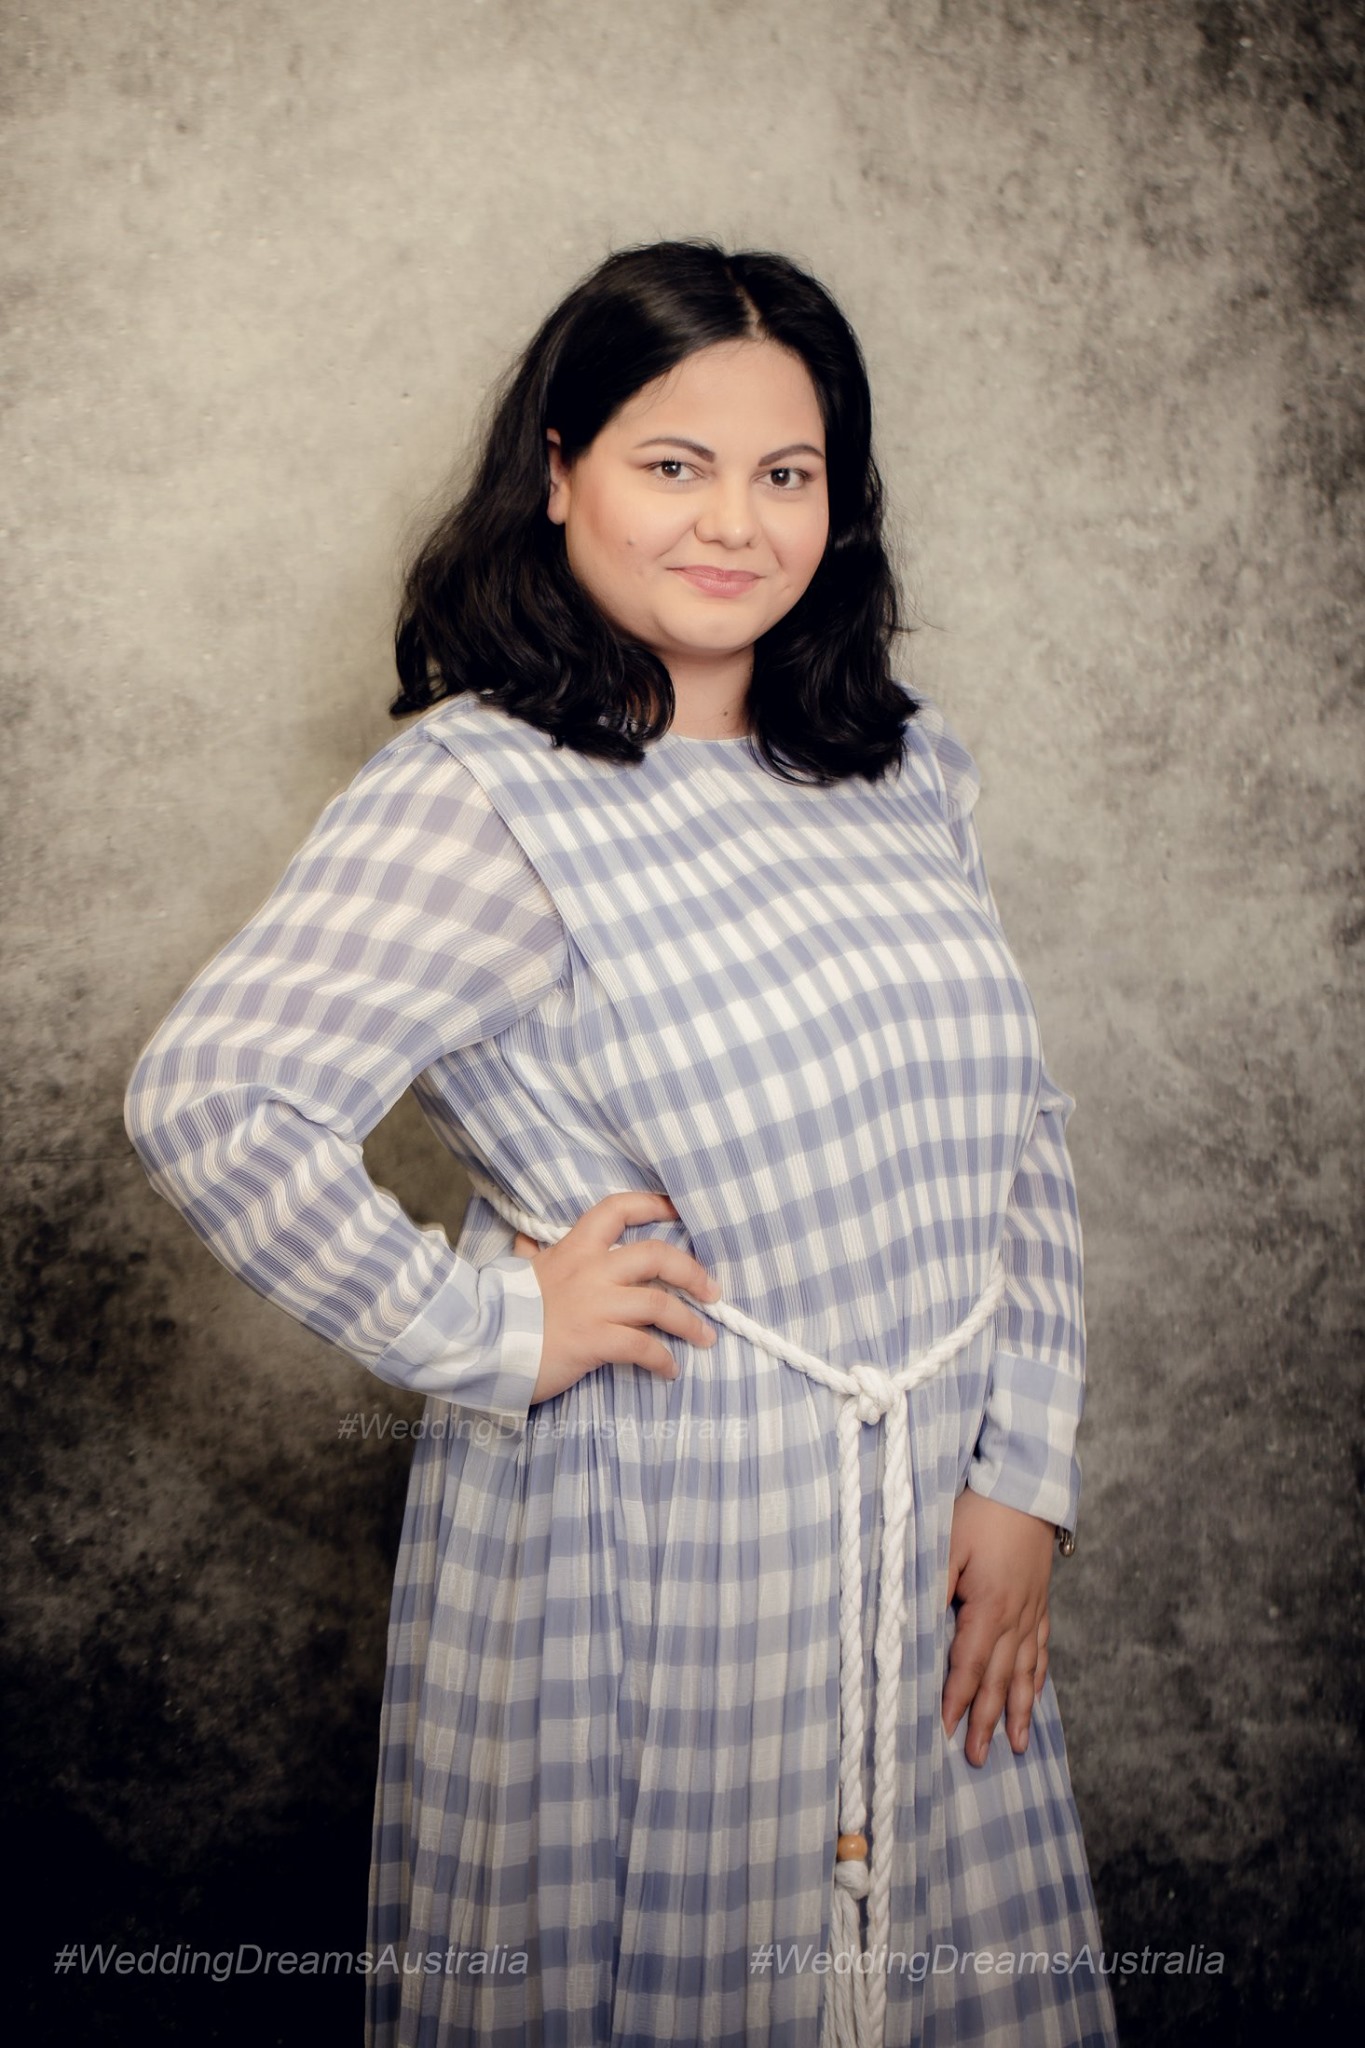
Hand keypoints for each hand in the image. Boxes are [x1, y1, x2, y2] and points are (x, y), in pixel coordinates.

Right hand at [512, 1191, 719, 1405]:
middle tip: (712, 1291)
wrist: (482, 1343)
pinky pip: (642, 1347)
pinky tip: (669, 1370)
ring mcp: (595, 1305)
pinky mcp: (595, 1340)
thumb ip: (531, 1256)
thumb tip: (525, 1242)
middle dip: (692, 1272)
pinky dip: (662, 1359)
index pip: (618, 1209)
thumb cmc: (504, 1308)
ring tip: (706, 1337)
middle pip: (657, 1255)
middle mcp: (591, 1270)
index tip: (678, 1208)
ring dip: (690, 1322)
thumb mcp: (519, 1272)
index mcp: (575, 1248)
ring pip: (659, 1303)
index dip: (652, 1204)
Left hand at [942, 1487, 1055, 1766]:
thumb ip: (933, 1587)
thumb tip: (917, 1627)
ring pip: (1025, 1672)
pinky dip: (1037, 1679)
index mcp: (989, 1606)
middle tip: (978, 1759)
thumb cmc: (980, 1510)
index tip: (945, 1732)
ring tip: (1015, 1746)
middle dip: (986, 1721)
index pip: (968, 1665)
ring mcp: (1032, 1611)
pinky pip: (1041, 1650)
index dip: (956, 1701)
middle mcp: (1015, 1616)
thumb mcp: (945, 1543)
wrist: (1026, 1484)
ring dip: (1017, 1711)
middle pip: (999, 1679)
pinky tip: (1033, 1697)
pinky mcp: (1040, 1601)